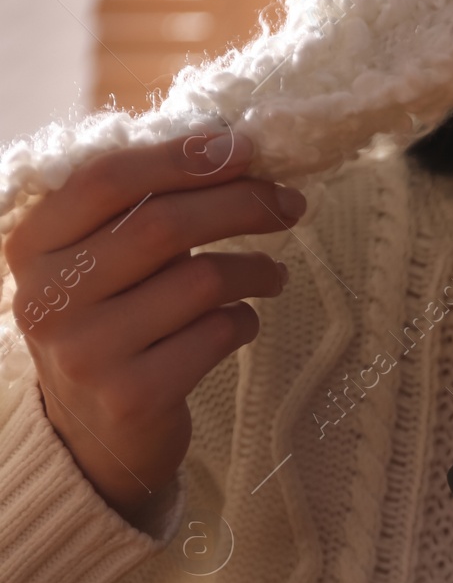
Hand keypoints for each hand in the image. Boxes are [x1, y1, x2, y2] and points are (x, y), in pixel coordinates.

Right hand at [2, 130, 301, 531]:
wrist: (92, 436)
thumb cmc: (113, 324)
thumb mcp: (100, 263)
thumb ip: (141, 208)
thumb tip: (230, 146)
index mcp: (32, 246)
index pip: (107, 179)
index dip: (182, 158)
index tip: (244, 149)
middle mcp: (47, 297)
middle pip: (164, 225)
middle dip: (242, 204)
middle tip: (289, 204)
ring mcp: (86, 351)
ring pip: (201, 280)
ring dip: (255, 268)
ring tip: (273, 273)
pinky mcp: (133, 395)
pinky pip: (217, 335)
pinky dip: (244, 320)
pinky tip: (241, 322)